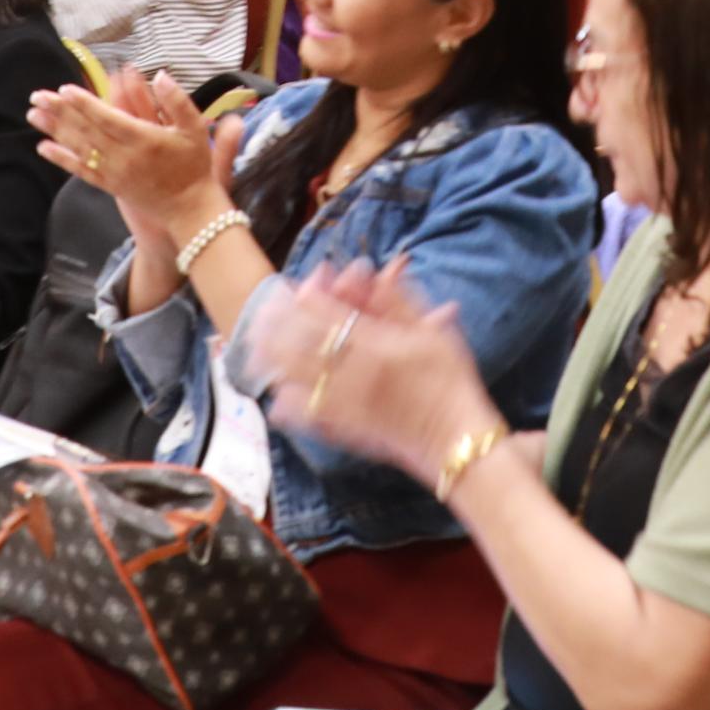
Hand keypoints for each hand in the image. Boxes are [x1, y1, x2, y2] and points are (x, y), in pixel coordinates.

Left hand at [29, 72, 231, 241]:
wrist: (189, 209)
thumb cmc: (194, 166)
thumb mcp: (195, 128)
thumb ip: (178, 101)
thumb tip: (160, 75)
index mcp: (144, 139)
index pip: (107, 118)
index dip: (84, 103)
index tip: (64, 89)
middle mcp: (124, 157)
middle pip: (85, 130)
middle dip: (60, 111)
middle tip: (37, 95)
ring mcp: (114, 173)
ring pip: (79, 147)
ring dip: (54, 130)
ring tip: (33, 115)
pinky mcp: (110, 186)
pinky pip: (81, 170)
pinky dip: (61, 159)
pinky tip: (43, 148)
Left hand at [244, 259, 498, 477]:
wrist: (455, 442)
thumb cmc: (450, 383)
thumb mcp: (434, 332)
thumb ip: (402, 301)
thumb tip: (382, 267)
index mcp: (374, 343)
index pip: (326, 311)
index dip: (309, 292)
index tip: (305, 282)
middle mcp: (352, 372)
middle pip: (298, 341)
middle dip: (277, 323)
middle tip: (262, 311)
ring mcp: (344, 402)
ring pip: (293, 377)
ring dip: (270, 359)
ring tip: (254, 347)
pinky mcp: (342, 429)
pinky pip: (304, 416)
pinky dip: (286, 404)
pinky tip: (277, 395)